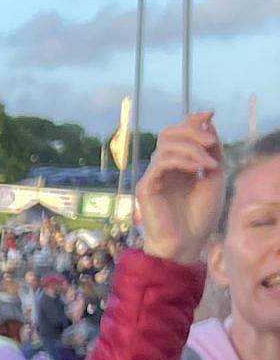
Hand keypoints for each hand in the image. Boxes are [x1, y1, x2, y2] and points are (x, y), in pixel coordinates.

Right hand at [136, 113, 225, 265]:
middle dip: (192, 132)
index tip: (210, 115)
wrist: (186, 244)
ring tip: (209, 165)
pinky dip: (182, 160)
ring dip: (193, 150)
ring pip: (167, 145)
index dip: (192, 120)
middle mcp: (163, 168)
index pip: (179, 133)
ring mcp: (152, 177)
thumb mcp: (214, 177)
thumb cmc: (199, 217)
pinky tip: (196, 170)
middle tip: (212, 143)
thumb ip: (210, 151)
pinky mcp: (146, 187)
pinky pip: (162, 162)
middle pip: (169, 133)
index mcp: (178, 166)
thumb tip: (206, 121)